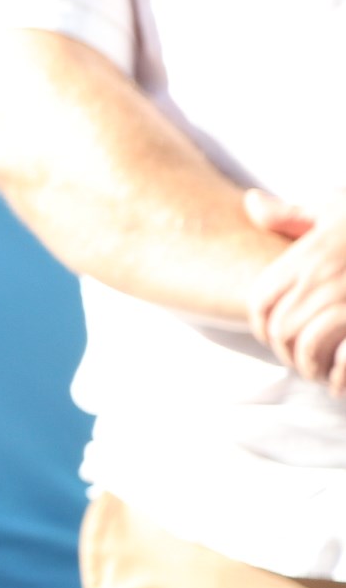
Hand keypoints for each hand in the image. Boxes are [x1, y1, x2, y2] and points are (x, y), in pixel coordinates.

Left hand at [244, 190, 345, 391]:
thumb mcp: (337, 207)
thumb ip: (293, 214)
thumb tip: (251, 202)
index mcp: (309, 255)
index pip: (260, 301)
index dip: (260, 326)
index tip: (272, 339)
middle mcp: (324, 279)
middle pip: (282, 329)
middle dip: (286, 352)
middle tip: (300, 361)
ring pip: (308, 348)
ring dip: (311, 368)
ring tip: (320, 374)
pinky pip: (344, 362)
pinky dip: (338, 379)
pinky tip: (340, 385)